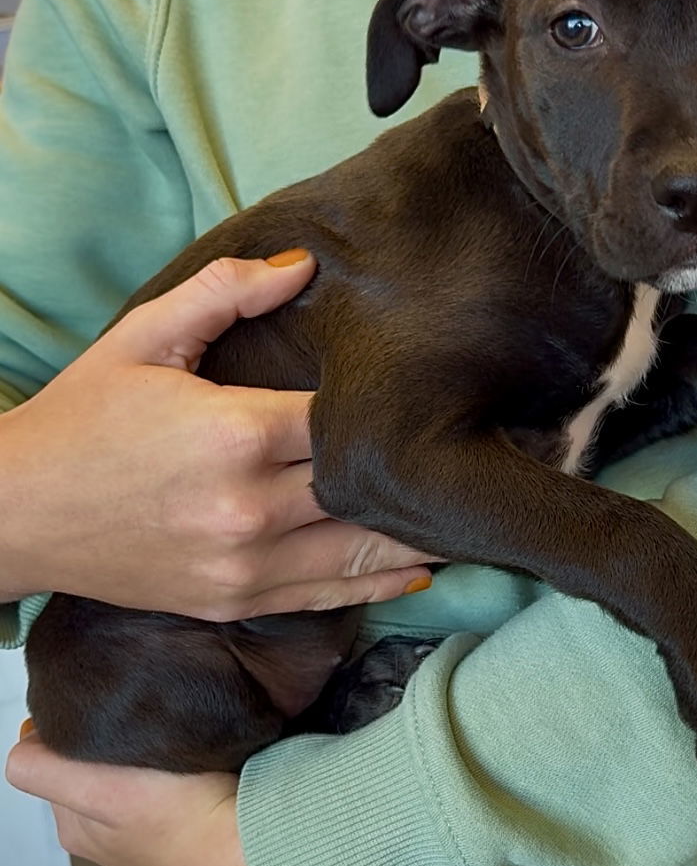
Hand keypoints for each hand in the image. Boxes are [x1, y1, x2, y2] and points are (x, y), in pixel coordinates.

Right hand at [0, 250, 432, 615]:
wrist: (16, 513)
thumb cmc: (81, 417)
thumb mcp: (144, 338)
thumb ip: (226, 293)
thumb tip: (305, 264)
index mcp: (237, 431)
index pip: (347, 417)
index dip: (395, 403)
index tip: (436, 390)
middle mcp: (251, 506)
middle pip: (368, 487)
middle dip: (418, 469)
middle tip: (481, 448)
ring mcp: (244, 564)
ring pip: (361, 551)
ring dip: (417, 532)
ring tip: (470, 511)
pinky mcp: (232, 601)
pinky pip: (326, 597)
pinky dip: (379, 583)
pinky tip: (421, 566)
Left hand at [6, 725, 259, 865]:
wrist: (252, 849)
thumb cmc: (181, 820)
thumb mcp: (99, 792)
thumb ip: (45, 771)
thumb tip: (21, 744)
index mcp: (75, 827)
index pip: (51, 760)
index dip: (68, 731)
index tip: (101, 713)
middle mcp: (105, 835)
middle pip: (89, 763)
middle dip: (105, 740)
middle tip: (139, 723)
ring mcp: (147, 833)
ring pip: (129, 772)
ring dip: (142, 752)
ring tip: (168, 740)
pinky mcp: (187, 825)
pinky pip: (165, 784)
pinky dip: (172, 768)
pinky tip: (191, 763)